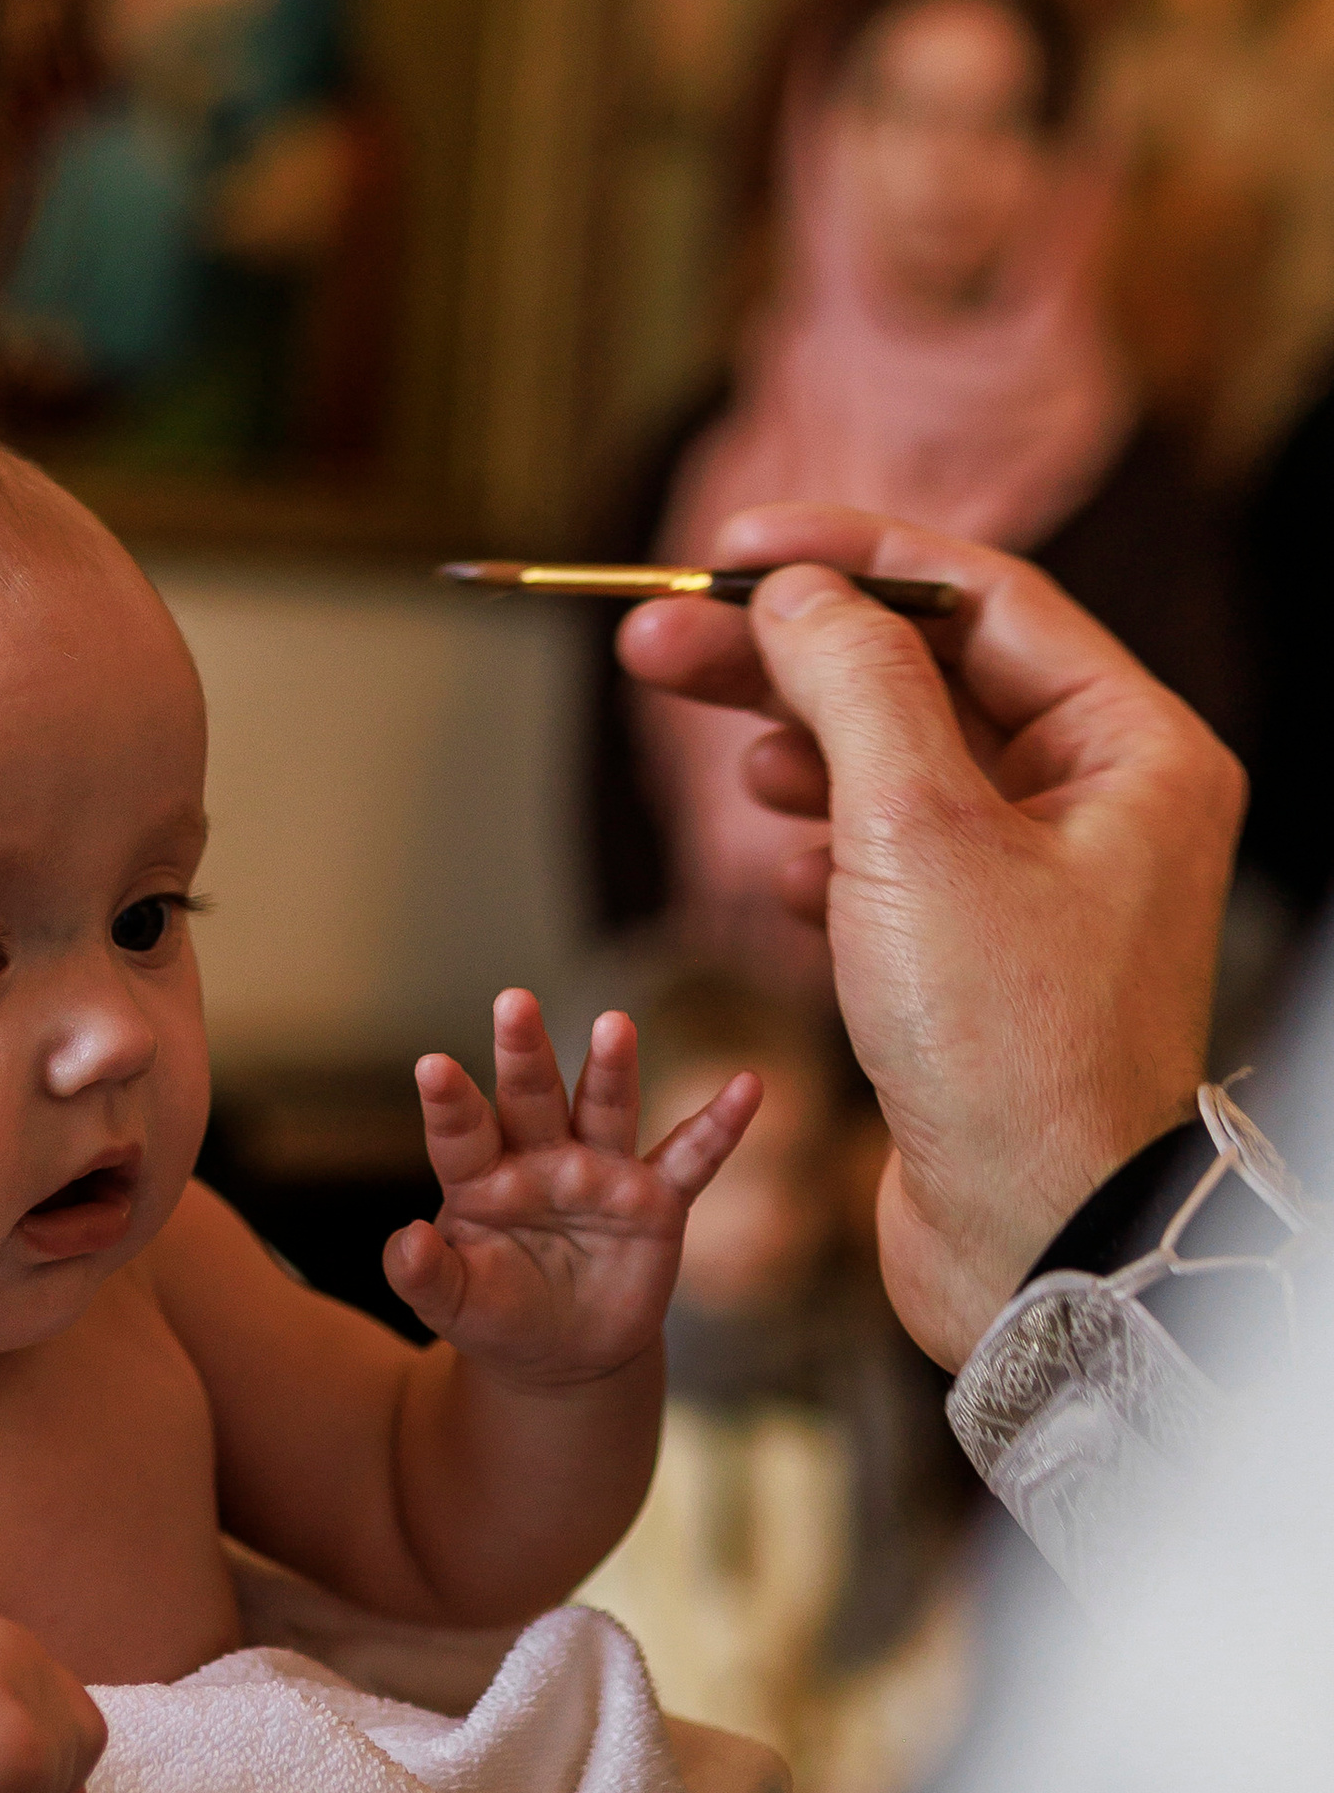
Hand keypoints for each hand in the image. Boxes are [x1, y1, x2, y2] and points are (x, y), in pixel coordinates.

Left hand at [382, 994, 757, 1385]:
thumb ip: (423, 1276)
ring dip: (610, 1068)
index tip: (432, 1067)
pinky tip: (747, 1085)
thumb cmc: (498, 1316)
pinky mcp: (655, 1201)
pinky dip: (720, 1125)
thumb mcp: (454, 1306)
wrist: (564, 1354)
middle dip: (524, 1053)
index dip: (449, 1103)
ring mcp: (601, 1172)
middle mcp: (541, 1159)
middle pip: (531, 1097)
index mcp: (481, 1179)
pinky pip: (691, 1158)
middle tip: (512, 1001)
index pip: (461, 1133)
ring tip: (614, 1024)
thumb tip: (404, 1240)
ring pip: (605, 1108)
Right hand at [616, 505, 1242, 1365]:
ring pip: (896, 771)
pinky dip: (820, 858)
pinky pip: (889, 867)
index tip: (729, 549)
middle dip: (788, 658)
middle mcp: (1105, 806)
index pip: (979, 595)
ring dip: (798, 754)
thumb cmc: (1010, 1048)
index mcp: (1134, 748)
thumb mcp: (914, 832)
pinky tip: (773, 878)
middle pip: (923, 679)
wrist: (1036, 1243)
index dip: (847, 556)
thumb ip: (851, 684)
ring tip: (725, 770)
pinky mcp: (984, 964)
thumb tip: (797, 592)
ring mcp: (1044, 888)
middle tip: (658, 642)